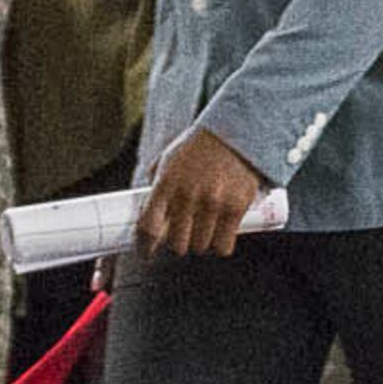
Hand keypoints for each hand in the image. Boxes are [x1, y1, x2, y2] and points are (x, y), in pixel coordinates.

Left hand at [137, 126, 270, 260]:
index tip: (146, 253)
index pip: (149, 228)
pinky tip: (220, 236)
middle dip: (178, 244)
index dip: (145, 247)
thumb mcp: (170, 159)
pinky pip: (223, 245)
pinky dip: (220, 245)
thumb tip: (146, 209)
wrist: (237, 130)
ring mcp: (212, 203)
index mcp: (166, 183)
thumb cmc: (201, 146)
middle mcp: (187, 195)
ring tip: (204, 231)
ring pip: (200, 246)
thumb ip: (157, 183)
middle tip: (183, 235)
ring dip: (200, 244)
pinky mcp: (235, 208)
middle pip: (176, 244)